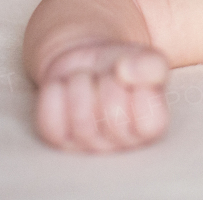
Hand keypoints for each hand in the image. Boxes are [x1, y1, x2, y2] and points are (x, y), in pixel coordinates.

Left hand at [34, 41, 169, 152]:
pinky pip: (50, 120)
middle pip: (113, 115)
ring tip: (86, 78)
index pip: (148, 120)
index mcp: (150, 128)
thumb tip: (126, 71)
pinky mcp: (58, 139)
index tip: (129, 73)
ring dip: (80, 83)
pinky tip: (64, 86)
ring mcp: (88, 144)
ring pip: (81, 119)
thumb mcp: (146, 58)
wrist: (89, 61)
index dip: (137, 86)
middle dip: (106, 81)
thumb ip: (152, 65)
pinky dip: (54, 93)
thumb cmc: (123, 66)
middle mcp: (121, 143)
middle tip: (105, 74)